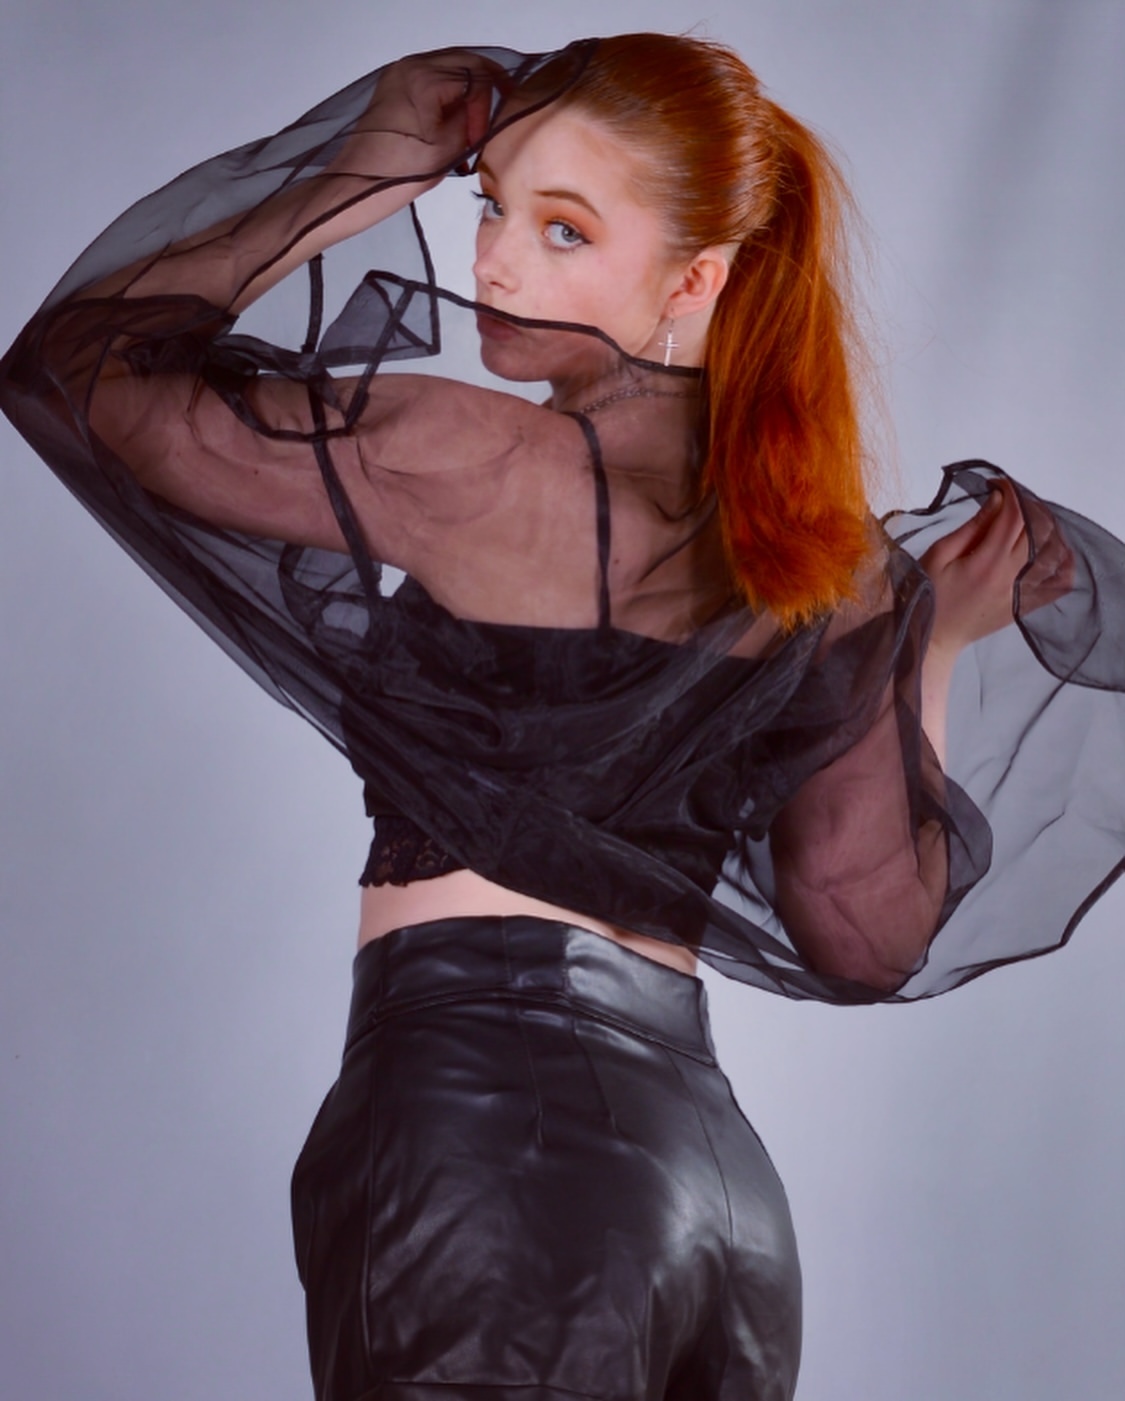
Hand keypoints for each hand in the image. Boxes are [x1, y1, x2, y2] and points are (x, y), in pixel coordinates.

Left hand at [351, 50, 504, 179]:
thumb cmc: (397, 174)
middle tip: (499, 108)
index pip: (476, 77)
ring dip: (467, 91)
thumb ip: (472, 120)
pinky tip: (453, 119)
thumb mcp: (449, 148)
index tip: (479, 137)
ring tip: (473, 122)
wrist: (357, 186)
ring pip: (449, 67)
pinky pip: (430, 77)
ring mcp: (399, 73)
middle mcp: (410, 67)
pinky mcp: (393, 85)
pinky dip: (447, 93)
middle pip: (465, 61)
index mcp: (423, 79)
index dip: (485, 108)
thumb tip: (484, 110)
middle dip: (485, 87)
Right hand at [920, 478, 1073, 660]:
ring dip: (1045, 527)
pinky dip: (1063, 562)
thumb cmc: (928, 596)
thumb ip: (971, 527)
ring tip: (1026, 519)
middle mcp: (1011, 575)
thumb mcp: (939, 555)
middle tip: (1010, 499)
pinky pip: (1058, 582)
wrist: (935, 639)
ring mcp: (1022, 591)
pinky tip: (1055, 549)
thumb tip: (997, 501)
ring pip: (1051, 549)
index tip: (999, 484)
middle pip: (1036, 528)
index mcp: (988, 561)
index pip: (1014, 515)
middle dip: (1026, 505)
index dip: (1010, 492)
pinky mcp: (1026, 604)